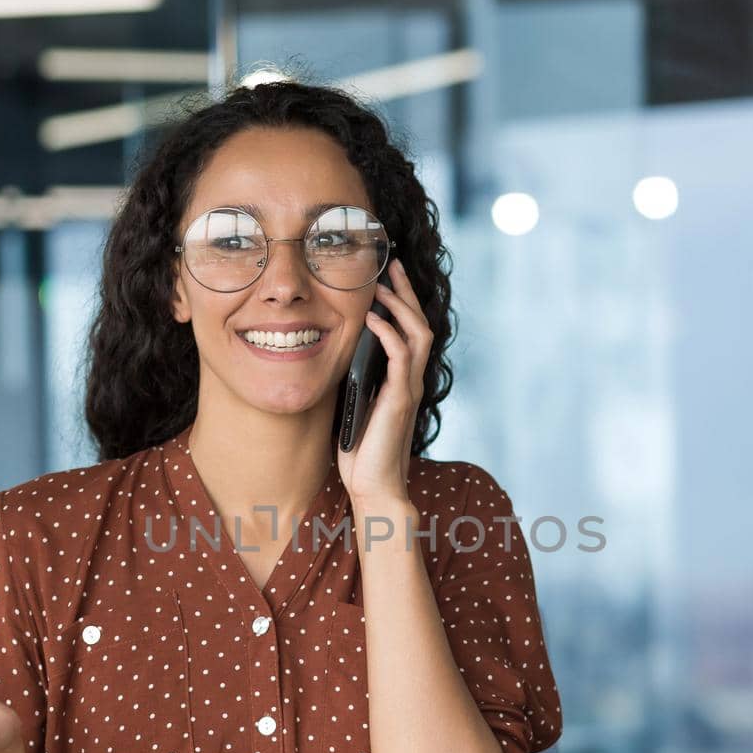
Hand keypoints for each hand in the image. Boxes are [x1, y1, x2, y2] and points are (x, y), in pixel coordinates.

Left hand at [338, 256, 430, 507]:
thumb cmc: (361, 453)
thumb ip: (353, 379)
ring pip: (418, 333)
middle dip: (406, 291)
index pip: (409, 330)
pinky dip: (388, 334)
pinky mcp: (400, 400)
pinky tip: (373, 319)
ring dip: (400, 306)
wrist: (374, 488)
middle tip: (392, 264)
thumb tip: (333, 352)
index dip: (401, 301)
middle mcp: (411, 380)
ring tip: (382, 286)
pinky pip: (402, 357)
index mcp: (402, 380)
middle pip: (420, 322)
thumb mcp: (353, 405)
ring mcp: (409, 389)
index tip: (386, 277)